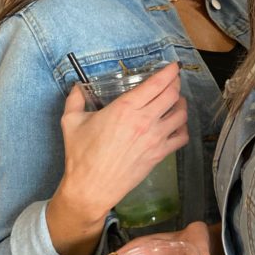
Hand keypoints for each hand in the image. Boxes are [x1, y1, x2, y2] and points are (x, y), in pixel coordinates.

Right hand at [57, 62, 187, 224]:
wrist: (91, 187)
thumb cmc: (81, 155)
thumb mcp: (71, 122)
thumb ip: (75, 100)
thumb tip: (77, 87)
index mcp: (125, 108)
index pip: (156, 84)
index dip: (168, 72)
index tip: (173, 66)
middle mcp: (144, 121)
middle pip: (172, 95)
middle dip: (176, 84)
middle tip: (173, 81)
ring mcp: (154, 139)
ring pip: (181, 114)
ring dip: (181, 104)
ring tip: (176, 101)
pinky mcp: (159, 155)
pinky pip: (181, 137)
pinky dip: (183, 128)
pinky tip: (176, 124)